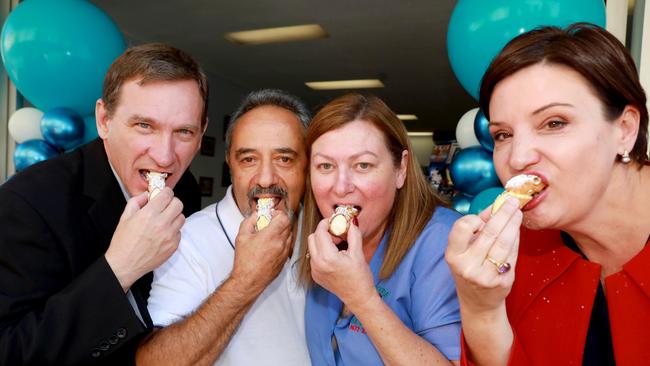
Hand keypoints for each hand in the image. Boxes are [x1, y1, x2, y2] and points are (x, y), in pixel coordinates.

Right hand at [105, 188, 184, 290]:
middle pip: (178, 204)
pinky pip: (179, 232)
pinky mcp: (173, 246)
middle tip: (165, 207)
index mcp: (149, 214)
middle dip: (172, 203)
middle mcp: (162, 224)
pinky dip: (173, 230)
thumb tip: (147, 194)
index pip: (167, 195)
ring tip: (164, 221)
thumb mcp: (125, 217)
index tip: (163, 194)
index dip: (166, 192)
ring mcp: (169, 236)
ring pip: (181, 218)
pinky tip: (163, 233)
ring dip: (174, 216)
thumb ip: (137, 201)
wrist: (125, 265)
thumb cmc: (123, 242)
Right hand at [230, 210, 292, 291]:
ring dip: (282, 231)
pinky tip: (272, 244)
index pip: (284, 218)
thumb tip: (256, 215)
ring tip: (270, 235)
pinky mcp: (285, 259)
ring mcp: (284, 252)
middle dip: (280, 221)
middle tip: (270, 223)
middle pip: (288, 225)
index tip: (271, 216)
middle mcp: (281, 243)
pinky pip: (288, 245)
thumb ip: (249, 221)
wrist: (249, 280)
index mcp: (271, 235)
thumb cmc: (245, 261)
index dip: (278, 214)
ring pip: (290, 235)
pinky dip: (283, 242)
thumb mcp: (242, 237)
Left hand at [308, 219, 376, 311]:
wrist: (358, 298)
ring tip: (337, 246)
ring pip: (312, 247)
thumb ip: (353, 234)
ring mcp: (315, 271)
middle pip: (312, 237)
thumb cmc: (360, 277)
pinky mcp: (315, 276)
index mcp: (328, 257)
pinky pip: (314, 257)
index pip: (320, 232)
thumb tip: (351, 221)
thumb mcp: (358, 253)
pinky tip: (335, 256)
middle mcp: (317, 264)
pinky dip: (321, 252)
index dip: (326, 224)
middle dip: (323, 232)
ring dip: (322, 242)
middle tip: (337, 235)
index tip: (335, 222)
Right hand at [445, 197, 521, 313]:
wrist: (478, 303)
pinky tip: (517, 231)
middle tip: (512, 201)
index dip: (474, 219)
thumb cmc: (471, 269)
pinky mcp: (501, 281)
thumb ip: (478, 227)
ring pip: (504, 243)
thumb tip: (494, 206)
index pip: (461, 228)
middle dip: (502, 214)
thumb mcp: (465, 250)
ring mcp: (485, 275)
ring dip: (513, 224)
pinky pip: (511, 255)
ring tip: (517, 213)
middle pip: (489, 233)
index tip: (482, 216)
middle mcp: (467, 266)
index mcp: (453, 255)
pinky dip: (515, 240)